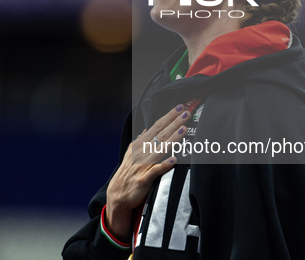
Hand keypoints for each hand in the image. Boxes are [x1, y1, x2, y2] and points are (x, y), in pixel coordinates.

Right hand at [105, 104, 190, 240]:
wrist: (117, 195)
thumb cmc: (127, 173)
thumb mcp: (130, 154)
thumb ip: (139, 141)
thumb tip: (144, 129)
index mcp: (140, 145)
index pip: (156, 127)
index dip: (168, 117)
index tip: (180, 108)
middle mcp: (142, 153)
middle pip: (160, 135)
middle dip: (174, 123)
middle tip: (186, 113)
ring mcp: (142, 165)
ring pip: (160, 150)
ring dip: (172, 139)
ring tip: (183, 130)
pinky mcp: (144, 179)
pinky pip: (155, 171)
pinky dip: (164, 165)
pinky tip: (174, 159)